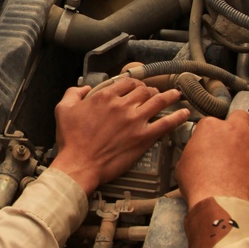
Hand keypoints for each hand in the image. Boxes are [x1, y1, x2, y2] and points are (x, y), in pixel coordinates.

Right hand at [50, 75, 187, 194]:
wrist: (79, 165)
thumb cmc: (71, 140)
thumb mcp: (63, 110)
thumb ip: (73, 93)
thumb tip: (84, 87)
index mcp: (104, 96)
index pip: (127, 82)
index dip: (135, 83)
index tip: (138, 87)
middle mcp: (122, 105)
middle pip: (144, 90)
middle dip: (151, 89)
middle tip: (155, 92)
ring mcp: (134, 121)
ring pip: (158, 101)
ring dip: (170, 96)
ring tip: (177, 95)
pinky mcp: (143, 138)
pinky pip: (165, 124)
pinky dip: (177, 116)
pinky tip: (185, 113)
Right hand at [177, 111, 248, 209]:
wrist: (220, 201)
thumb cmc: (201, 186)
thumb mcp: (183, 164)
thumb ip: (193, 151)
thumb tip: (196, 153)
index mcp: (211, 127)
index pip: (213, 122)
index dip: (215, 133)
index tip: (216, 142)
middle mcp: (234, 128)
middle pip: (240, 116)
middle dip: (239, 126)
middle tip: (236, 140)